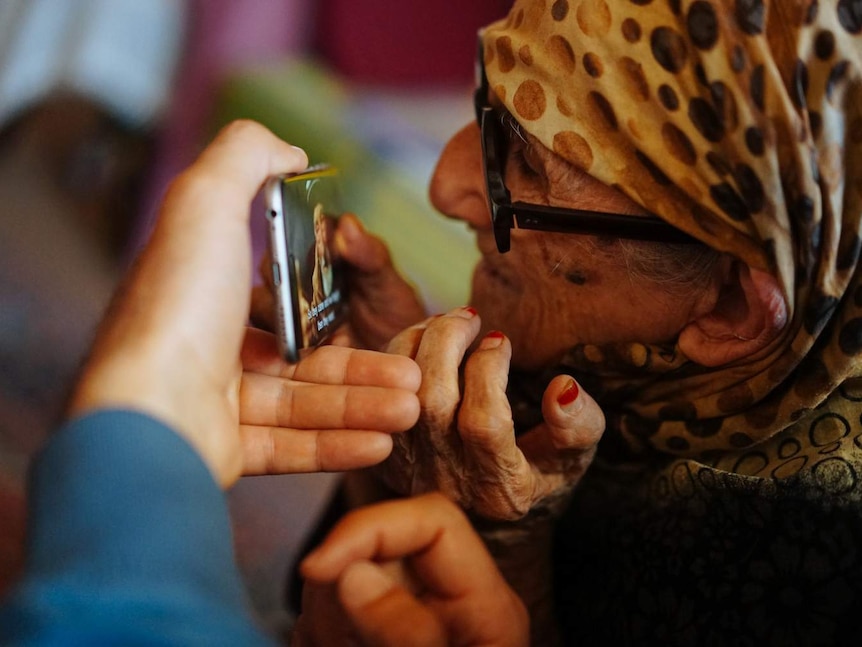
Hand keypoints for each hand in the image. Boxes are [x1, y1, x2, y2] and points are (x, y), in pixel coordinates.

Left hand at [67, 120, 420, 486]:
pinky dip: (338, 444)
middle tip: (412, 375)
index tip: (375, 313)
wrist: (145, 414)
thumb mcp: (206, 203)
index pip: (279, 300)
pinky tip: (380, 442)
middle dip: (365, 368)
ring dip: (363, 406)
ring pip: (305, 405)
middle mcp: (206, 349)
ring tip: (410, 408)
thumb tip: (289, 151)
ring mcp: (214, 405)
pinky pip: (292, 447)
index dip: (332, 307)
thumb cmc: (177, 307)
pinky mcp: (224, 452)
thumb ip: (246, 157)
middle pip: (302, 358)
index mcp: (203, 294)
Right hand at [295, 493, 528, 646]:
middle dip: (338, 581)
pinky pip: (331, 616)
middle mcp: (450, 604)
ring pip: (345, 580)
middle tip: (322, 636)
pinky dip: (318, 632)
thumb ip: (405, 630)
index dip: (371, 528)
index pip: (434, 520)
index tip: (319, 567)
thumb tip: (353, 573)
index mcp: (486, 606)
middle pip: (381, 545)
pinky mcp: (373, 638)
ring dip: (323, 613)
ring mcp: (410, 622)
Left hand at [375, 306, 605, 519]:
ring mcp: (409, 471)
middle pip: (433, 405)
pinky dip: (392, 360)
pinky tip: (420, 337)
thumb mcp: (572, 459)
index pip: (484, 424)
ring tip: (444, 320)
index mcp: (499, 489)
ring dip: (415, 345)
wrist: (486, 516)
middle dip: (446, 345)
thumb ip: (578, 426)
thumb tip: (562, 386)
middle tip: (469, 316)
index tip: (500, 340)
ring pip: (396, 398)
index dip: (489, 373)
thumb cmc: (537, 475)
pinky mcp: (383, 455)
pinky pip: (376, 399)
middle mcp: (448, 482)